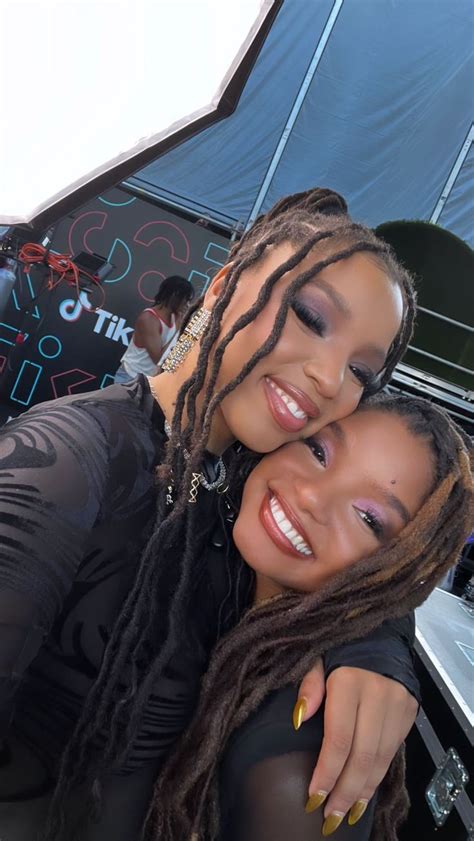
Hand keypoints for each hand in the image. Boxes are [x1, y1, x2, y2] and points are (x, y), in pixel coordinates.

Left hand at [293, 661, 417, 833]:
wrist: (378, 635)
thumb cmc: (337, 649)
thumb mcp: (315, 658)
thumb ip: (307, 686)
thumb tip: (299, 718)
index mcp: (349, 681)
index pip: (339, 738)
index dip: (327, 771)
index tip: (313, 796)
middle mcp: (378, 695)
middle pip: (363, 756)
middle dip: (345, 790)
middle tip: (330, 816)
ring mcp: (398, 704)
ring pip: (381, 759)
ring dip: (363, 790)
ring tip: (346, 812)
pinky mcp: (409, 712)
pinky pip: (393, 752)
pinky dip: (377, 775)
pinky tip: (364, 791)